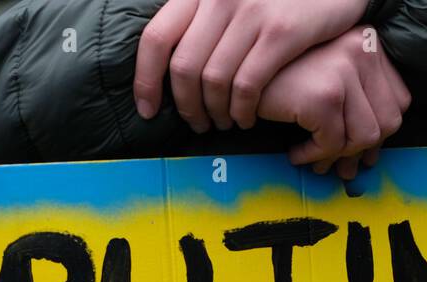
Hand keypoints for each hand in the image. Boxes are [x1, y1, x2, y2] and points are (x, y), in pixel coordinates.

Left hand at [134, 0, 369, 132]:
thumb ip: (203, 21)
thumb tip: (173, 66)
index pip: (157, 39)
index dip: (146, 80)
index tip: (148, 109)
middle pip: (184, 68)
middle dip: (186, 107)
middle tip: (196, 124)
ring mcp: (250, 13)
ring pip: (214, 81)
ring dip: (215, 112)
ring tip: (223, 123)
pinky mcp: (281, 32)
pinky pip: (247, 84)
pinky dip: (242, 110)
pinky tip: (246, 117)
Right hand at [256, 28, 409, 179]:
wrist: (234, 67)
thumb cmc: (278, 78)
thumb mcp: (325, 82)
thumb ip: (354, 108)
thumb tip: (370, 160)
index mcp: (368, 43)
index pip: (399, 101)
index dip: (378, 133)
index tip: (352, 149)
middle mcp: (362, 50)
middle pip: (389, 122)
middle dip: (360, 151)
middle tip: (334, 164)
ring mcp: (345, 70)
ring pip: (365, 138)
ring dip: (336, 157)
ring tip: (313, 160)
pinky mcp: (324, 95)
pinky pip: (332, 144)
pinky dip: (312, 156)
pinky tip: (294, 153)